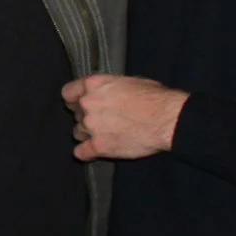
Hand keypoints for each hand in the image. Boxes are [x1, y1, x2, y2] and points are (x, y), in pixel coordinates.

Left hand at [63, 74, 186, 161]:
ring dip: (87, 134)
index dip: (74, 100)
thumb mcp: (127, 81)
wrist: (167, 119)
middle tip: (102, 121)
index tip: (80, 104)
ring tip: (104, 135)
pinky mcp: (99, 146)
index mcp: (93, 85)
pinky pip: (80, 152)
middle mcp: (87, 104)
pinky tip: (92, 152)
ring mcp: (91, 126)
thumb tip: (105, 93)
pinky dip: (85, 153)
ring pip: (78, 132)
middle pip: (76, 114)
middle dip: (86, 117)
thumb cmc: (154, 97)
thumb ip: (108, 88)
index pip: (68, 93)